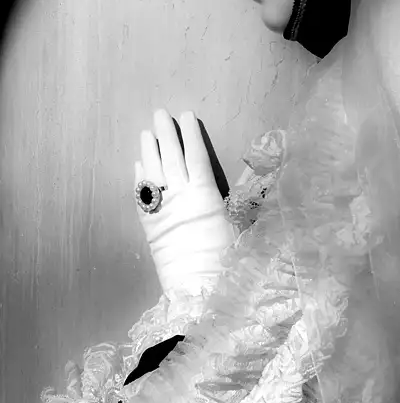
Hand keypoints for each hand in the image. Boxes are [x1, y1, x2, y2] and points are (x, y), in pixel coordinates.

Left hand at [135, 109, 237, 295]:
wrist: (198, 288)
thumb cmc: (227, 256)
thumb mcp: (241, 223)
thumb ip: (244, 197)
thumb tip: (257, 176)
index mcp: (204, 193)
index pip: (196, 156)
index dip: (191, 135)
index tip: (187, 115)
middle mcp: (180, 196)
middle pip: (170, 157)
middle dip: (166, 133)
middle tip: (160, 114)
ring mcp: (161, 209)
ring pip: (152, 172)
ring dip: (148, 150)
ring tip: (145, 133)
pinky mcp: (149, 225)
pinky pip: (141, 195)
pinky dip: (139, 177)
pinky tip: (139, 165)